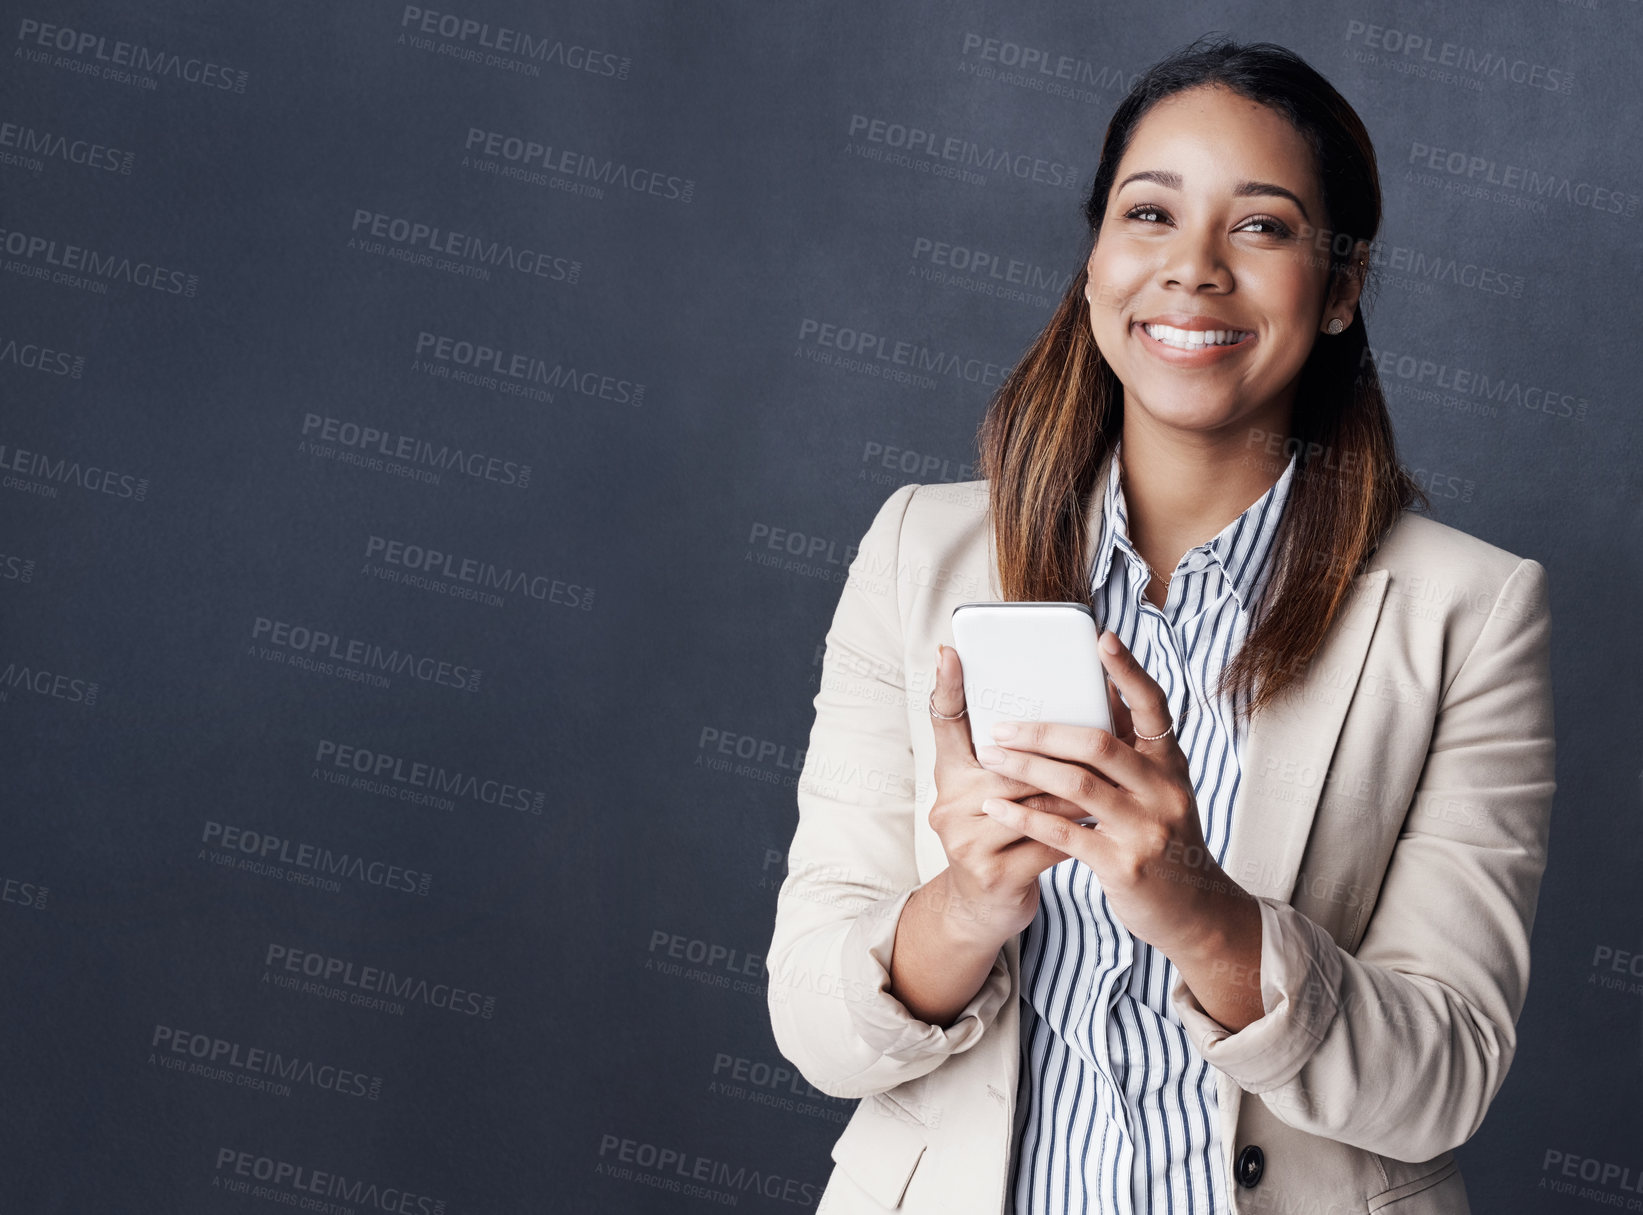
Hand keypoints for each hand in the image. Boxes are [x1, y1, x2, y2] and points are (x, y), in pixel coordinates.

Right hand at [925, 643, 1097, 943]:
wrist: (984, 910)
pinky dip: (1083, 830)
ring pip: (1038, 804)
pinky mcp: (995, 876)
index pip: (943, 724)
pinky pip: (1051, 844)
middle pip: (1012, 765)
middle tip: (1104, 732)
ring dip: (1081, 791)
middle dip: (1061, 753)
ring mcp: (968, 843)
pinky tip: (1105, 821)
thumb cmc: (1000, 839)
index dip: (944, 687)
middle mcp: (950, 806)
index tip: (951, 651)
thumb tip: (1051, 701)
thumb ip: (1017, 754)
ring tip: (1115, 778)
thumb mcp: (994, 792)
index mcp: (949, 777)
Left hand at [973, 628, 1257, 966]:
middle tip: (1001, 725)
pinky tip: (996, 805)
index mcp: (1171, 763)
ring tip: (991, 756)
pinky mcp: (1124, 865)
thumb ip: (1132, 747)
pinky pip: (1065, 832)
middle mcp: (1165, 791)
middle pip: (1100, 745)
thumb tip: (1101, 688)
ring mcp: (1146, 829)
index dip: (1130, 671)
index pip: (1155, 707)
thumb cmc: (1162, 838)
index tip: (1102, 638)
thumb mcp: (1159, 789)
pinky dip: (1026, 815)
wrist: (1193, 912)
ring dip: (1027, 767)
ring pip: (1078, 786)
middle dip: (1044, 731)